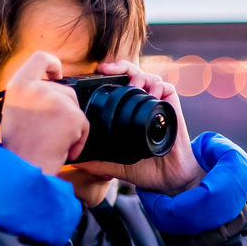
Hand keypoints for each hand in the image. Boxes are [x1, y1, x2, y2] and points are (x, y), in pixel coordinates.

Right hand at [0, 52, 89, 174]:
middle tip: (50, 133)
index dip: (52, 63)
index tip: (58, 73)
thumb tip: (51, 87)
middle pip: (65, 91)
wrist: (22, 170)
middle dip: (65, 112)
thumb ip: (31, 96)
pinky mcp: (71, 115)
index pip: (39, 58)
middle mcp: (36, 87)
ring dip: (71, 128)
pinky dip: (78, 140)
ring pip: (75, 109)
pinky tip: (63, 150)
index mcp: (18, 85)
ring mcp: (55, 99)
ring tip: (53, 144)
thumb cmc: (18, 149)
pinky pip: (84, 125)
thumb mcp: (14, 112)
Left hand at [75, 59, 204, 195]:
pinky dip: (157, 87)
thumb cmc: (145, 170)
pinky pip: (166, 87)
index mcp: (130, 113)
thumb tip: (74, 160)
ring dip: (139, 76)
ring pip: (149, 77)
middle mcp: (144, 106)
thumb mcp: (114, 164)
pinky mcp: (172, 108)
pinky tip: (150, 95)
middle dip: (121, 66)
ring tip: (131, 85)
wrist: (168, 179)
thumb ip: (96, 161)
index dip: (110, 76)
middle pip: (133, 74)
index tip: (97, 73)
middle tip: (107, 69)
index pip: (120, 86)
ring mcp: (158, 106)